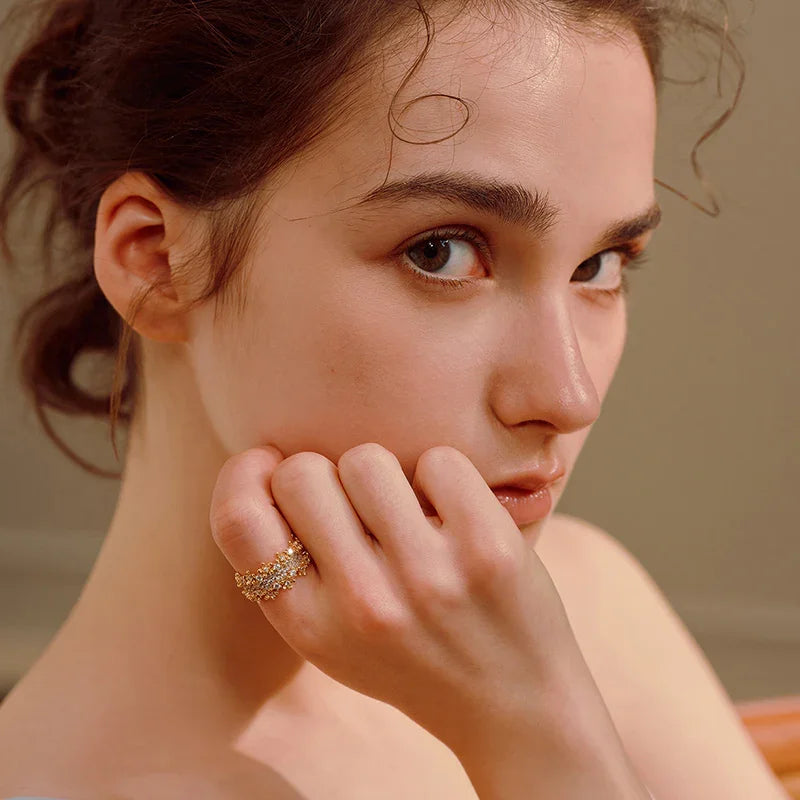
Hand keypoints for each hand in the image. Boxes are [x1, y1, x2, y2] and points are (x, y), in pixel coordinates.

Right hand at [209, 442, 590, 752]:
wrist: (515, 708)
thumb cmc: (413, 658)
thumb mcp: (331, 639)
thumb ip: (292, 568)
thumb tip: (268, 462)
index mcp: (310, 626)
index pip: (239, 521)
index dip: (244, 475)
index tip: (269, 465)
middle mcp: (362, 603)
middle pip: (302, 473)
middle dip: (326, 474)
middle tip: (360, 507)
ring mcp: (426, 575)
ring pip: (367, 458)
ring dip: (387, 475)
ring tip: (411, 514)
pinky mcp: (487, 548)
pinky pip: (438, 461)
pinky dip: (444, 479)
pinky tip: (456, 517)